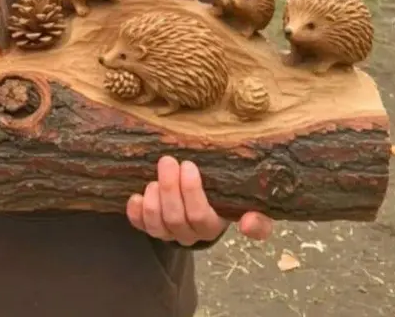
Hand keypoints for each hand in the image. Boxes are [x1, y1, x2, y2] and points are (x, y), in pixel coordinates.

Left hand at [127, 156, 272, 245]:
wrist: (205, 200)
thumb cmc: (223, 196)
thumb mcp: (244, 203)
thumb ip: (259, 217)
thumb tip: (249, 224)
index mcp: (213, 225)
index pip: (203, 218)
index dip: (193, 193)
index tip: (190, 165)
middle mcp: (189, 233)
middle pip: (176, 218)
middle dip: (170, 187)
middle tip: (169, 160)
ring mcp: (168, 232)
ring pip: (157, 224)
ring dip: (153, 199)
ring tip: (155, 176)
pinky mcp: (150, 226)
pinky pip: (139, 225)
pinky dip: (135, 212)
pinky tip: (135, 195)